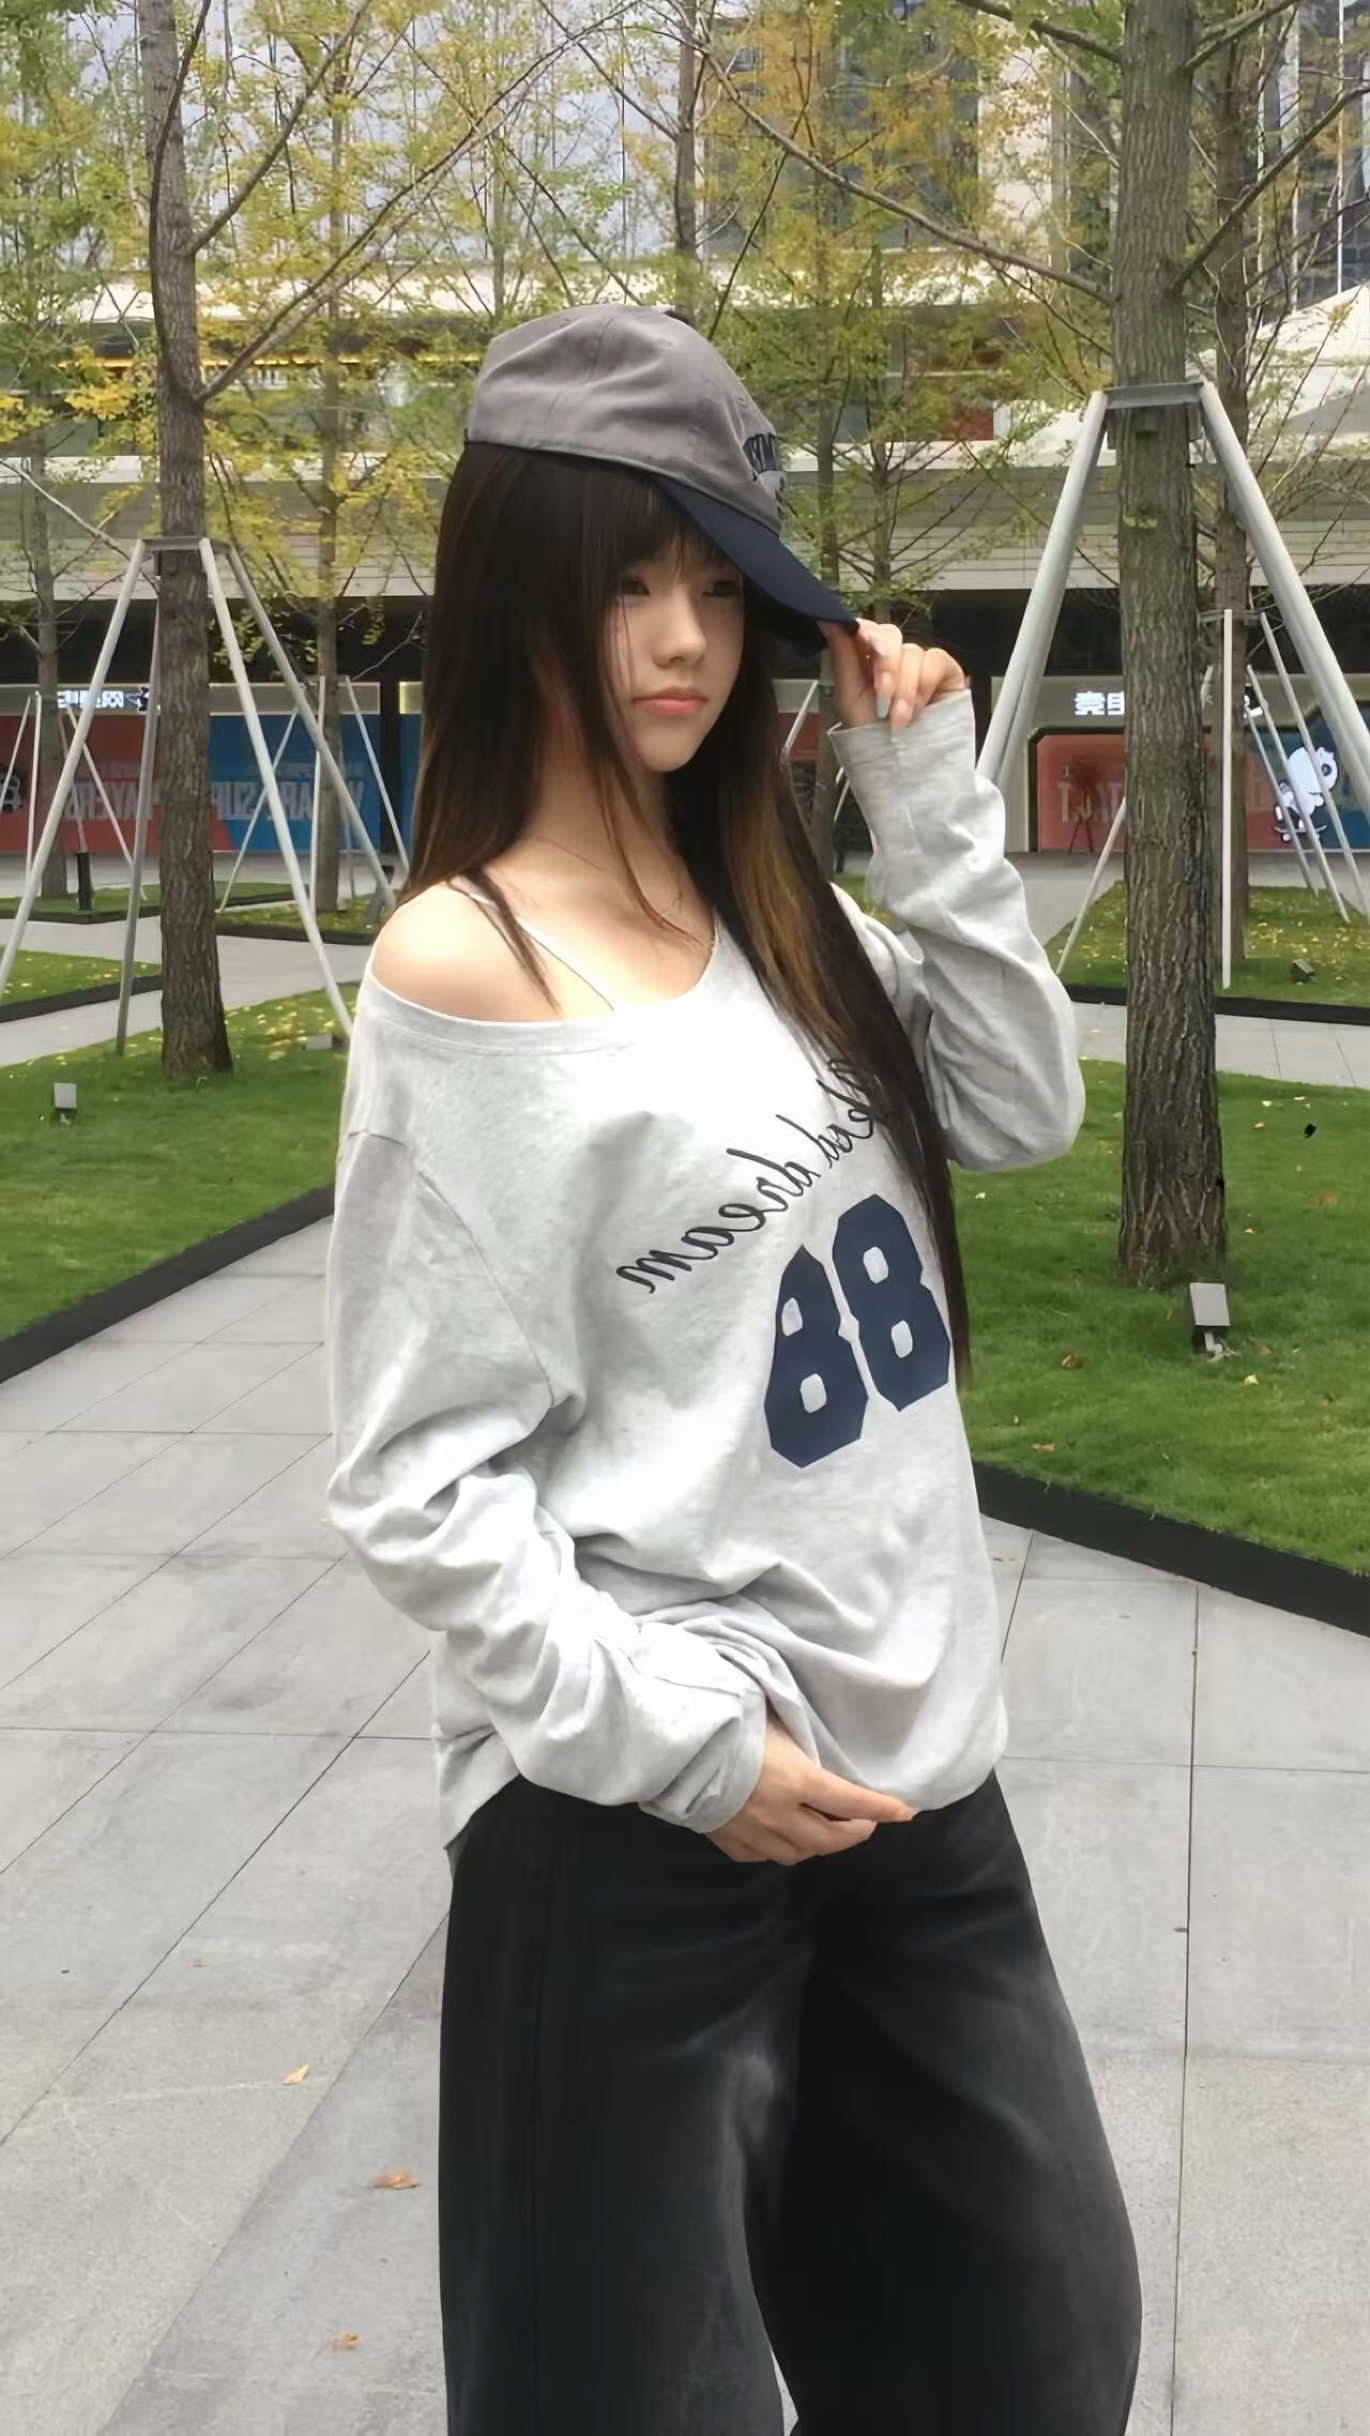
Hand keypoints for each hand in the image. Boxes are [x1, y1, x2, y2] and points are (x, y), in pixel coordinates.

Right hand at [705, 1710, 916, 1865]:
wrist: (675, 1745)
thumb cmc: (729, 1720)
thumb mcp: (775, 1719)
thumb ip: (801, 1739)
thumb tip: (820, 1743)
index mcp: (797, 1781)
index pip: (852, 1802)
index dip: (882, 1808)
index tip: (906, 1812)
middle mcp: (780, 1815)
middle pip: (829, 1840)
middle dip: (855, 1833)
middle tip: (865, 1823)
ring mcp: (753, 1833)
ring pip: (798, 1854)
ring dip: (820, 1845)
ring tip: (827, 1831)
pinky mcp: (728, 1841)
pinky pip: (763, 1855)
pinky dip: (782, 1849)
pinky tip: (782, 1838)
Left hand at [818, 618, 969, 734]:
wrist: (903, 766)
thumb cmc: (873, 738)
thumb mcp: (849, 698)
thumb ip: (842, 657)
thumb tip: (828, 619)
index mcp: (866, 659)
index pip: (866, 629)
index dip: (863, 633)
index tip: (860, 645)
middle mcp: (893, 657)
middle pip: (889, 634)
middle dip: (885, 667)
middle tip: (882, 698)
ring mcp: (919, 663)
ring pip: (912, 651)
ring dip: (904, 690)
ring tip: (898, 721)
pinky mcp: (944, 671)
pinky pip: (936, 660)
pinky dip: (924, 686)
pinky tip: (918, 711)